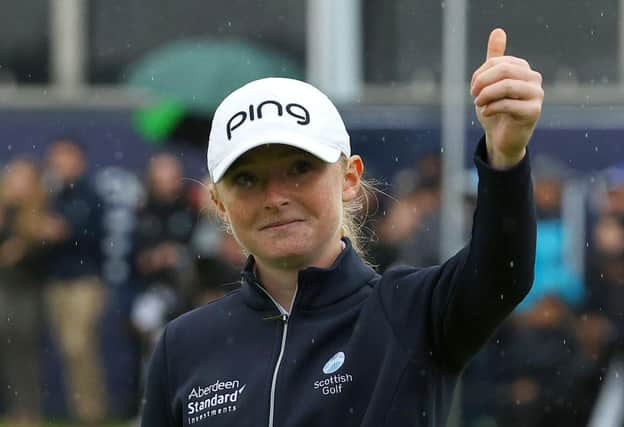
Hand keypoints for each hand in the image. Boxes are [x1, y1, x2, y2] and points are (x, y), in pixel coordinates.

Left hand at [471, 28, 543, 168]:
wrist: (502, 138)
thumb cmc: (496, 109)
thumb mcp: (490, 84)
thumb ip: (494, 59)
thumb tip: (498, 31)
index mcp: (523, 69)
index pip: (499, 62)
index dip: (481, 73)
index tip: (473, 87)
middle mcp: (534, 79)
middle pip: (504, 71)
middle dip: (482, 82)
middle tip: (473, 95)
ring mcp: (537, 95)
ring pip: (507, 86)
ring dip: (486, 95)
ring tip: (478, 103)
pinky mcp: (533, 112)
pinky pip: (508, 104)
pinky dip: (491, 108)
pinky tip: (485, 112)